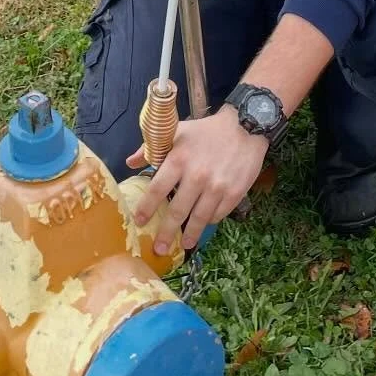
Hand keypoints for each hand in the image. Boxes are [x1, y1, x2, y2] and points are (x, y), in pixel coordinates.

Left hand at [127, 108, 268, 251]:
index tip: (139, 222)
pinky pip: (218, 214)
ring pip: (199, 219)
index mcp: (179, 160)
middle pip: (177, 212)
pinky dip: (210, 221)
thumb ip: (151, 148)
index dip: (146, 209)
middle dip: (166, 233)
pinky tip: (204, 223)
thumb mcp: (177, 131)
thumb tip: (129, 163)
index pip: (157, 190)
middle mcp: (197, 176)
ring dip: (190, 235)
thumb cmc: (207, 130)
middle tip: (159, 249)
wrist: (245, 126)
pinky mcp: (234, 193)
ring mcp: (217, 187)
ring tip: (185, 245)